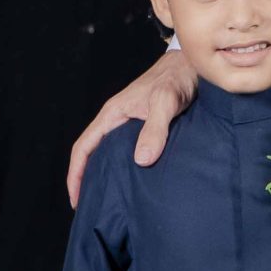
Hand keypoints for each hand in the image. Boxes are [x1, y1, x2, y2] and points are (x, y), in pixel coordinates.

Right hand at [66, 47, 197, 203]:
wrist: (194, 64)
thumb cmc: (178, 76)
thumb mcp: (166, 102)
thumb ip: (155, 128)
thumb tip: (141, 160)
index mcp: (112, 114)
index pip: (83, 147)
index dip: (76, 174)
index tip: (76, 199)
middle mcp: (117, 119)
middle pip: (93, 153)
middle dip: (88, 179)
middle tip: (91, 206)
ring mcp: (131, 122)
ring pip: (110, 152)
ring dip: (106, 173)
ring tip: (112, 198)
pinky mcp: (146, 124)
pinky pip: (128, 149)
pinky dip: (126, 165)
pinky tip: (137, 179)